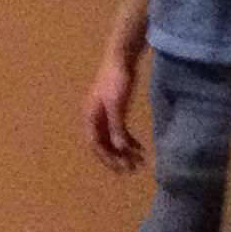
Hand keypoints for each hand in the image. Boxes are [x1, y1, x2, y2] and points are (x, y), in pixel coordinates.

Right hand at [84, 47, 142, 172]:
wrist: (120, 61)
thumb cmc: (116, 82)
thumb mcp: (117, 105)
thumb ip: (117, 127)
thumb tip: (119, 148)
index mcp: (90, 117)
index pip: (95, 145)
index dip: (108, 159)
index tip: (122, 170)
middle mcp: (94, 119)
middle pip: (104, 145)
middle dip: (118, 158)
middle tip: (133, 170)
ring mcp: (103, 115)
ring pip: (112, 140)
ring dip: (124, 152)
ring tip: (140, 162)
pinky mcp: (114, 111)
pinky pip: (119, 132)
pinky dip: (128, 141)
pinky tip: (139, 147)